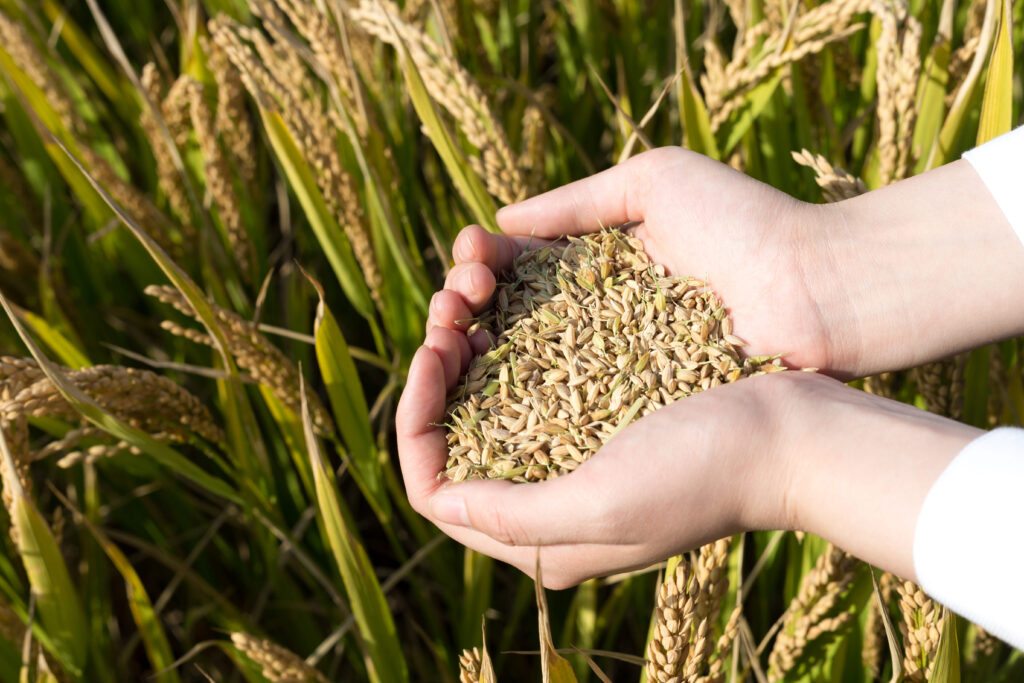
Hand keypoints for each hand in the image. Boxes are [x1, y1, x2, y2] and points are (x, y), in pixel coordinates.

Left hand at [396, 329, 786, 587]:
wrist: (793, 434)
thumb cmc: (704, 470)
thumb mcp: (604, 505)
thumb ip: (514, 518)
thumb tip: (438, 502)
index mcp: (542, 538)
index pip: (436, 490)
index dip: (415, 420)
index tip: (432, 351)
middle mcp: (550, 502)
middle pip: (458, 439)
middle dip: (438, 372)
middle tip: (451, 310)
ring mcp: (576, 459)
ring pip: (488, 402)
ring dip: (470, 346)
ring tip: (474, 292)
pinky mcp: (602, 420)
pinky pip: (529, 380)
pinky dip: (509, 339)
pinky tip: (508, 300)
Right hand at [429, 147, 842, 372]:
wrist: (820, 291)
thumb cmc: (746, 225)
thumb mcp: (657, 183)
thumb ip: (578, 200)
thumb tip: (500, 218)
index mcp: (603, 265)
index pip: (521, 268)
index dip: (483, 264)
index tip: (469, 258)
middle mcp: (600, 319)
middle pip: (512, 317)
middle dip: (468, 306)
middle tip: (454, 303)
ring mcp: (615, 367)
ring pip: (526, 363)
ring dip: (478, 349)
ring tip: (453, 336)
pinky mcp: (633, 407)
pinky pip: (564, 404)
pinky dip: (518, 394)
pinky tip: (483, 383)